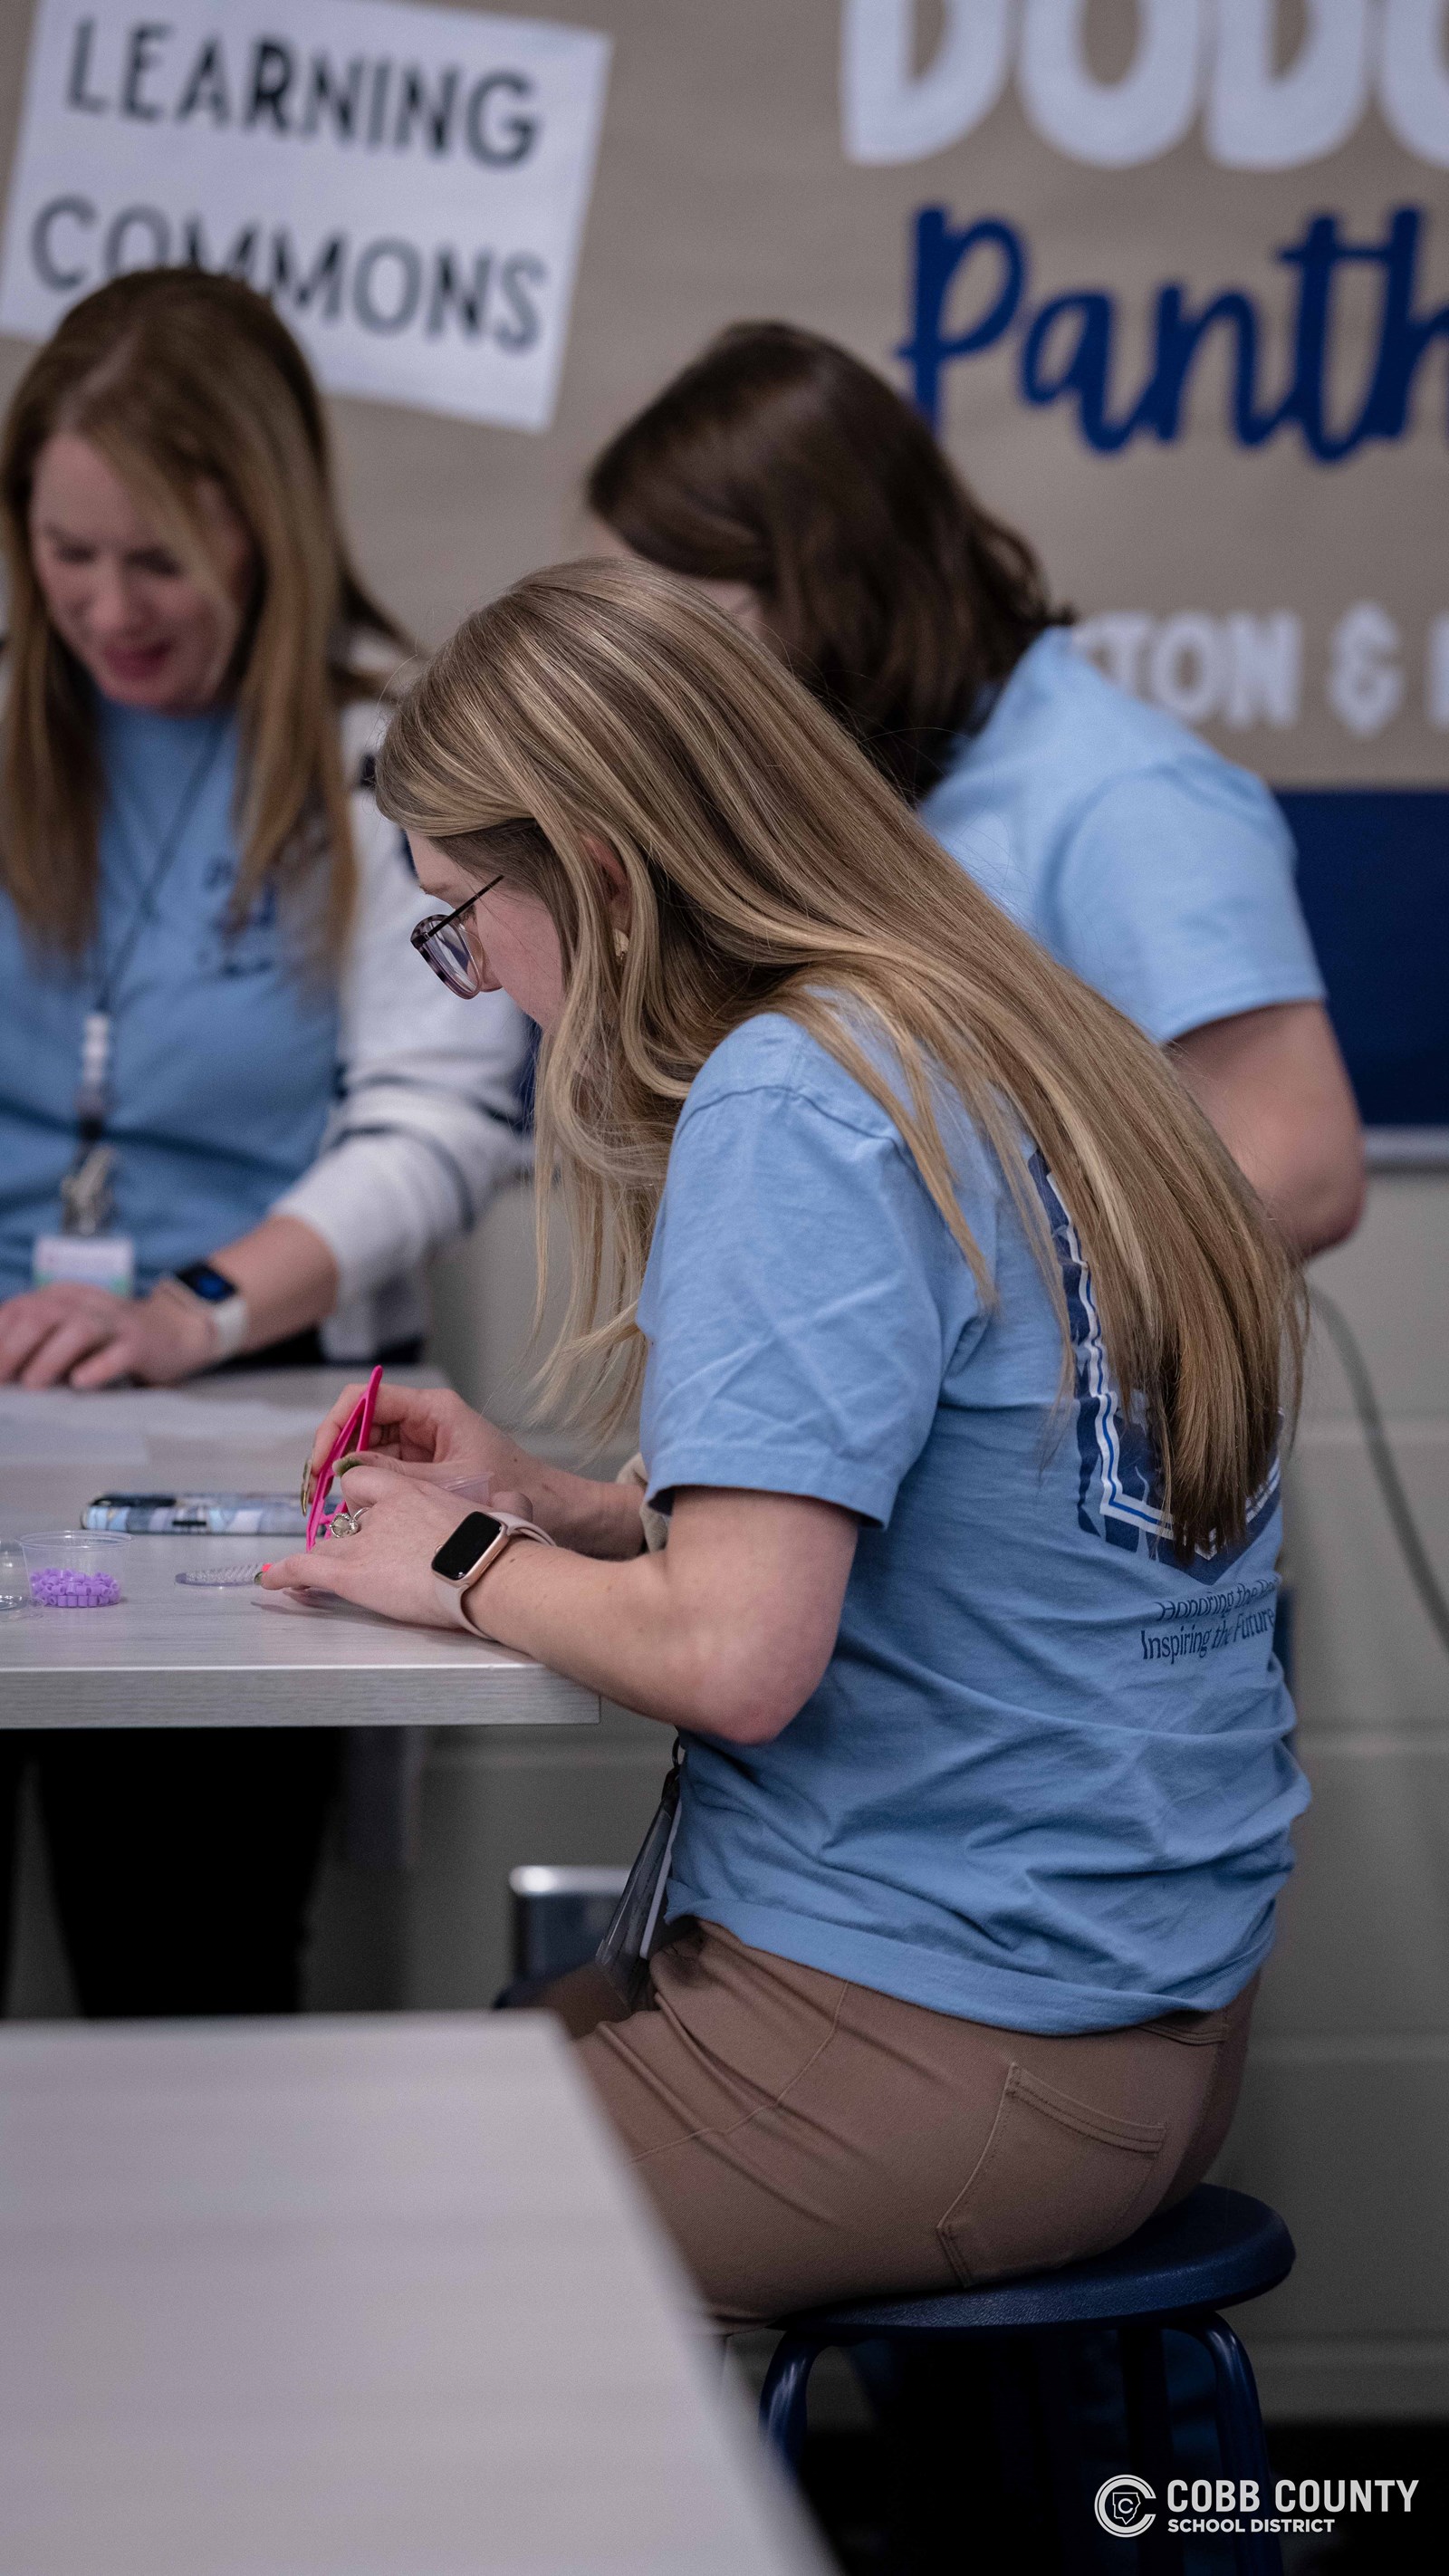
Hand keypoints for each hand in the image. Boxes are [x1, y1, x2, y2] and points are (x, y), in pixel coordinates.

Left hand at [0, 1281, 216, 1387]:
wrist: (175, 1330)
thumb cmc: (110, 1339)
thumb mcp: (67, 1330)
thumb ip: (36, 1341)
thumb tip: (3, 1369)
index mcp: (62, 1297)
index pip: (19, 1308)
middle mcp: (86, 1303)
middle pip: (43, 1316)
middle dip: (14, 1348)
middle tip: (1, 1379)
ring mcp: (116, 1322)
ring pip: (79, 1329)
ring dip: (50, 1357)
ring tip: (33, 1384)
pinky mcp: (142, 1343)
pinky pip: (120, 1353)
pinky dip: (99, 1367)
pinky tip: (81, 1381)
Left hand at [260, 1461, 485, 1628]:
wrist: (485, 1571)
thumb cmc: (501, 1547)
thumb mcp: (507, 1511)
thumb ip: (507, 1504)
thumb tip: (520, 1500)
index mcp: (416, 1492)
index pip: (369, 1480)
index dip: (365, 1495)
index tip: (367, 1506)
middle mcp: (382, 1510)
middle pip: (348, 1514)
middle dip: (349, 1532)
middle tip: (360, 1551)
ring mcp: (362, 1540)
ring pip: (329, 1543)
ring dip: (323, 1557)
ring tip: (312, 1573)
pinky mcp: (348, 1572)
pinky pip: (304, 1567)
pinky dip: (283, 1574)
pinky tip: (270, 1581)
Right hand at [306, 1381, 542, 1496]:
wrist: (552, 1509)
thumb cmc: (513, 1487)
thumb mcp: (449, 1482)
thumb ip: (396, 1475)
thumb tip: (345, 1470)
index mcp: (433, 1409)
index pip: (367, 1399)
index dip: (336, 1426)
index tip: (321, 1462)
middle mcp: (424, 1419)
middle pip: (361, 1423)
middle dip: (334, 1452)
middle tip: (316, 1490)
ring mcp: (422, 1443)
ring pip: (367, 1448)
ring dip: (346, 1472)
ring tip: (330, 1505)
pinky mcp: (424, 1467)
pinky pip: (383, 1469)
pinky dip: (364, 1485)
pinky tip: (353, 1508)